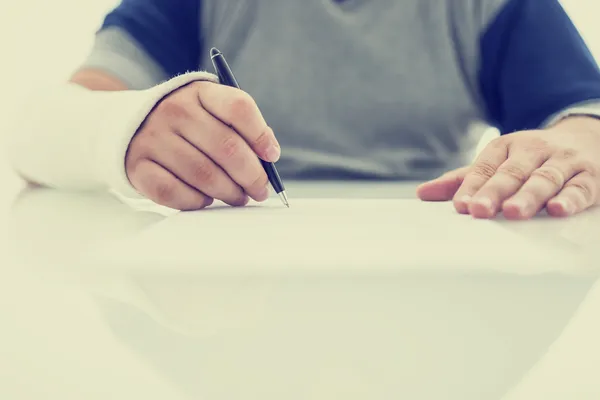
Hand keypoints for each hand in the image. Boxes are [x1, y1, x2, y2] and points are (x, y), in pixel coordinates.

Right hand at [125, 81, 280, 209]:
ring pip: (204, 174)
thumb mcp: (212, 110)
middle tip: (260, 190)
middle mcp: (175, 110)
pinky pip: (174, 192)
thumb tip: (269, 157)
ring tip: (237, 197)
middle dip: (252, 176)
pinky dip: (197, 201)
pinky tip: (206, 199)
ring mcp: (153, 137)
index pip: (239, 108)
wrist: (131, 124)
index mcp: (200, 92)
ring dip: (229, 192)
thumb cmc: (187, 124)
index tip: (272, 156)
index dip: (261, 135)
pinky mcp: (138, 165)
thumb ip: (241, 128)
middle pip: (227, 147)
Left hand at [416, 116, 599, 218]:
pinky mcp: (590, 176)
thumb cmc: (532, 159)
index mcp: (506, 147)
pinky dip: (570, 198)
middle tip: (479, 210)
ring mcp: (562, 162)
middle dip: (494, 192)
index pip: (485, 168)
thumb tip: (422, 193)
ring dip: (528, 195)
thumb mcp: (497, 163)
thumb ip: (463, 180)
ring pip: (544, 178)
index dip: (472, 187)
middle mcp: (533, 151)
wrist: (587, 139)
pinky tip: (558, 209)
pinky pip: (580, 187)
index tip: (460, 206)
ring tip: (512, 212)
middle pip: (512, 173)